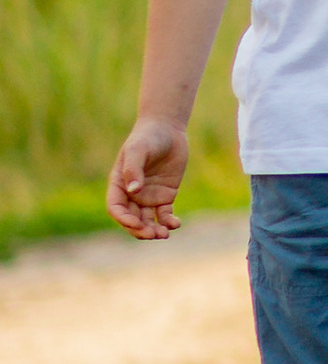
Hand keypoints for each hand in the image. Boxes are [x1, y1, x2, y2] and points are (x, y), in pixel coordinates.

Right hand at [107, 119, 188, 239]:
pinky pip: (165, 214)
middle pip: (132, 219)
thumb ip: (133, 169)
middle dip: (140, 230)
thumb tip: (133, 191)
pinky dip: (169, 221)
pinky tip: (175, 224)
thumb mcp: (137, 150)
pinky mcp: (165, 195)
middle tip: (153, 234)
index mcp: (119, 184)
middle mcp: (132, 194)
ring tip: (165, 234)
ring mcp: (149, 196)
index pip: (116, 208)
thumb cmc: (147, 137)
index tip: (136, 224)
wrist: (168, 129)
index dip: (124, 219)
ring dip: (154, 230)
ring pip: (148, 220)